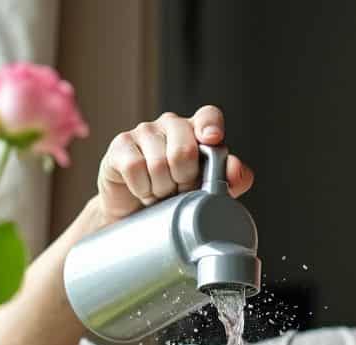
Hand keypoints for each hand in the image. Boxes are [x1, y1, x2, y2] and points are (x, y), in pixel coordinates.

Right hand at [95, 105, 254, 227]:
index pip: (208, 116)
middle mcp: (171, 125)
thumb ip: (230, 180)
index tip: (212, 140)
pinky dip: (142, 188)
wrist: (135, 216)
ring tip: (160, 194)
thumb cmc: (175, 200)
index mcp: (196, 131)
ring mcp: (144, 131)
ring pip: (159, 164)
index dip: (210, 126)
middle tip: (179, 191)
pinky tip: (143, 190)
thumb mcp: (208, 193)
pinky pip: (135, 168)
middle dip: (184, 181)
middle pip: (184, 150)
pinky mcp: (120, 145)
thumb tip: (235, 168)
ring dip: (161, 190)